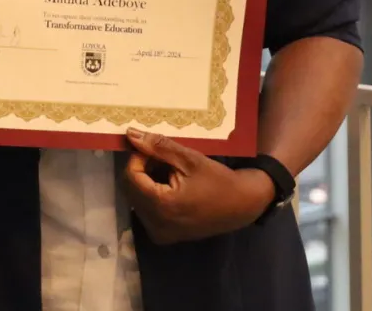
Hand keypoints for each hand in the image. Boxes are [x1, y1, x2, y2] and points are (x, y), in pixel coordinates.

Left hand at [120, 129, 275, 244]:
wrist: (241, 206)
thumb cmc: (217, 180)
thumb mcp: (189, 158)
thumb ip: (157, 146)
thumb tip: (130, 134)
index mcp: (162, 206)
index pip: (131, 176)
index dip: (137, 157)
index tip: (153, 148)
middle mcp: (156, 225)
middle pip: (130, 188)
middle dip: (141, 168)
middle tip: (161, 157)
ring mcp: (159, 234)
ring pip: (136, 198)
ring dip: (146, 180)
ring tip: (168, 170)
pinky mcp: (163, 236)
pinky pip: (145, 210)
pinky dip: (151, 193)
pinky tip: (169, 184)